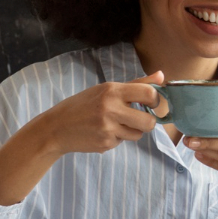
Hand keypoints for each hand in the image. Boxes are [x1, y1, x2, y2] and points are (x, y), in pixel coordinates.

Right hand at [0, 71, 163, 206]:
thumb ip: (136, 84)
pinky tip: (102, 132)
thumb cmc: (83, 105)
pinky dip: (117, 138)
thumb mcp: (105, 89)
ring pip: (138, 134)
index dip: (156, 101)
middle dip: (148, 122)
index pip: (149, 94)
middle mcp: (110, 108)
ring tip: (115, 124)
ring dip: (132, 131)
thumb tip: (162, 76)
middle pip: (149, 122)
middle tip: (138, 119)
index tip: (152, 104)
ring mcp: (107, 127)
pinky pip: (123, 142)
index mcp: (112, 90)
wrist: (55, 128)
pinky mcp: (105, 143)